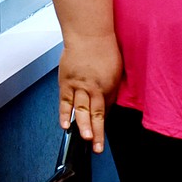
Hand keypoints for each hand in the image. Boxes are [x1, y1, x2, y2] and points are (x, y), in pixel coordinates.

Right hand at [57, 33, 121, 152]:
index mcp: (109, 84)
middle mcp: (94, 87)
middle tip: (97, 147)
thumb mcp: (117, 70)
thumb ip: (112, 89)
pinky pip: (64, 102)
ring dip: (82, 126)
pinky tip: (65, 126)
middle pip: (96, 113)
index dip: (105, 124)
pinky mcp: (66, 82)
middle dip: (96, 132)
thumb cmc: (106, 49)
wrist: (90, 34)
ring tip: (85, 140)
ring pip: (80, 110)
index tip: (102, 138)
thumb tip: (108, 104)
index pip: (107, 109)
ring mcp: (79, 85)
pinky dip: (64, 114)